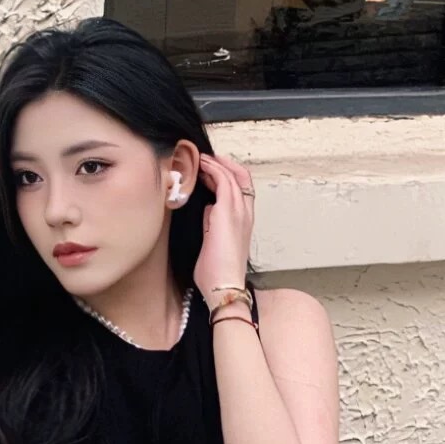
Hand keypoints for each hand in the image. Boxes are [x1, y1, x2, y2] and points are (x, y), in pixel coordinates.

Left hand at [192, 152, 255, 304]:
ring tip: (198, 158)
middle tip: (204, 158)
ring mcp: (240, 211)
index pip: (241, 188)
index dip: (227, 174)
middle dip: (223, 163)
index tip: (209, 169)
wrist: (223, 286)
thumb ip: (212, 224)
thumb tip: (207, 210)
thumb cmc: (216, 272)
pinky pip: (222, 179)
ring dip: (214, 163)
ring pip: (232, 174)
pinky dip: (211, 169)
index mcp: (244, 221)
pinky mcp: (228, 211)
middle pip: (241, 175)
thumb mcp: (213, 242)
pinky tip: (199, 166)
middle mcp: (246, 213)